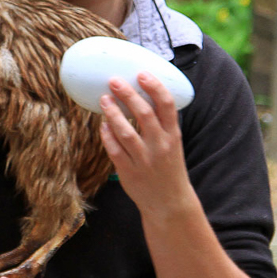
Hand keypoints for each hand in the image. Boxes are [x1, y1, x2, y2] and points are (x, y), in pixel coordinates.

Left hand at [99, 72, 191, 214]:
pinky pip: (115, 150)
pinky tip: (102, 125)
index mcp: (174, 136)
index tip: (142, 74)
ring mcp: (144, 159)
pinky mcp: (129, 172)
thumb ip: (161, 124)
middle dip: (128, 95)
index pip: (167, 106)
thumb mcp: (173, 144)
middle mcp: (160, 146)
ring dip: (113, 113)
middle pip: (144, 114)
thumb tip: (143, 96)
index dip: (155, 87)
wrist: (169, 203)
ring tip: (104, 99)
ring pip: (125, 132)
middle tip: (114, 81)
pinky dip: (107, 136)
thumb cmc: (168, 168)